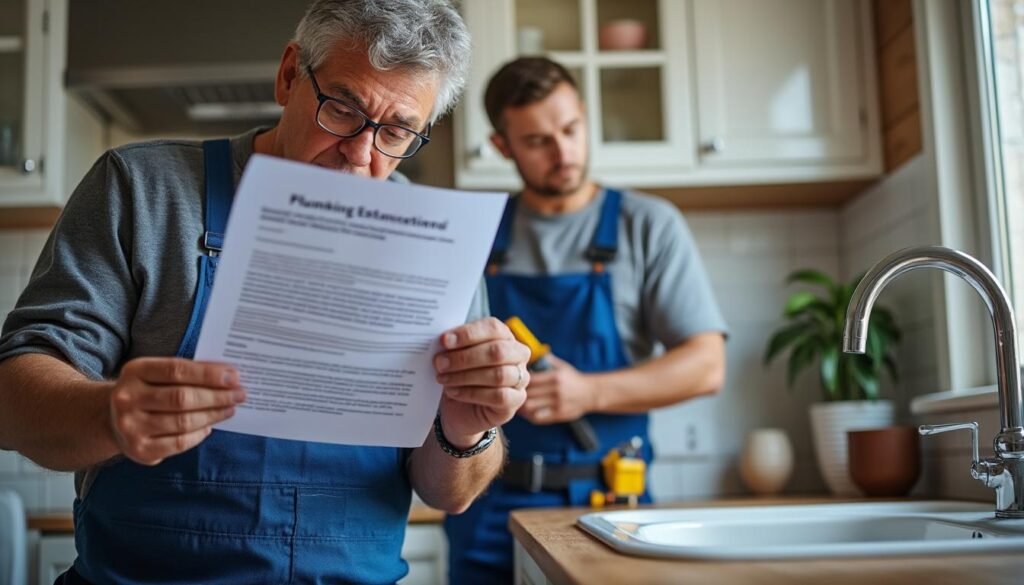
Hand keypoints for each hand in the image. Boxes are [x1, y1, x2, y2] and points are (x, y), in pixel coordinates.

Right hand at [109, 357, 245, 464]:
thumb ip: (187, 373)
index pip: (177, 370)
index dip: (208, 374)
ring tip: (230, 409)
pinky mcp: (140, 449)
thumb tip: (228, 376)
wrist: (112, 419)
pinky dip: (199, 434)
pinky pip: (179, 443)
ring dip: (213, 415)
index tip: (234, 376)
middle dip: (217, 396)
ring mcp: (131, 426)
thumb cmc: (147, 391)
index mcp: (134, 371)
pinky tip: (210, 426)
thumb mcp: (156, 374)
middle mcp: (127, 398)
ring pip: (184, 422)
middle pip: (182, 398)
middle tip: (240, 394)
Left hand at [434, 318, 529, 448]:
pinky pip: (499, 396)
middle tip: (440, 363)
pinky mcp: (516, 400)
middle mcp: (518, 355)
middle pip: (498, 351)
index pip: (493, 328)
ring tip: (443, 378)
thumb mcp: (454, 356)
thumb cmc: (459, 375)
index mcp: (505, 336)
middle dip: (465, 357)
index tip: (444, 341)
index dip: (469, 334)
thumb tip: (444, 340)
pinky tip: (453, 392)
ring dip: (465, 376)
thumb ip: (453, 345)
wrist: (460, 408)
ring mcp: (521, 379)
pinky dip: (471, 393)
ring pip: (498, 375)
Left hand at [518, 354, 594, 423]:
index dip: (518, 381)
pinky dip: (528, 415)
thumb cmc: (572, 378)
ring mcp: (557, 404)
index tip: (513, 381)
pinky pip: (537, 418)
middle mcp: (556, 390)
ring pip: (530, 407)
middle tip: (510, 393)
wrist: (591, 393)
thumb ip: (545, 360)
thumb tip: (527, 354)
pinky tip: (526, 411)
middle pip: (528, 394)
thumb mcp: (561, 366)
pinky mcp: (558, 415)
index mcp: (555, 376)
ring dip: (520, 406)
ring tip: (515, 403)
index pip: (530, 379)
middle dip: (516, 394)